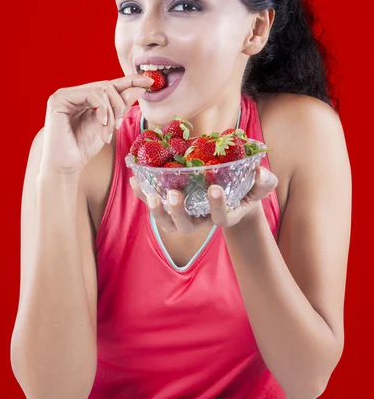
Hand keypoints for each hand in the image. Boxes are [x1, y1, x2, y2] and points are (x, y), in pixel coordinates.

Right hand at [39, 74, 153, 174]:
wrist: (66, 166)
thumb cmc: (83, 148)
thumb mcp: (109, 125)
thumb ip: (121, 106)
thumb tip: (140, 87)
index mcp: (83, 98)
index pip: (110, 85)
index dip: (130, 81)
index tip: (150, 82)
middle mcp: (73, 93)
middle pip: (108, 86)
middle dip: (120, 104)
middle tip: (119, 123)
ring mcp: (65, 94)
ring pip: (102, 89)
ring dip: (111, 111)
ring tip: (107, 131)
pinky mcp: (59, 99)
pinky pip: (91, 94)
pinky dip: (102, 109)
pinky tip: (102, 124)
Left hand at [129, 165, 277, 232]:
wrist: (229, 191)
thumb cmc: (245, 188)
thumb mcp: (258, 184)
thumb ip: (264, 181)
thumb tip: (262, 172)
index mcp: (223, 215)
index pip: (220, 218)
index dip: (217, 206)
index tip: (215, 188)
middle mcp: (200, 220)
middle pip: (185, 226)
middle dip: (177, 212)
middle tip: (173, 194)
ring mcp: (183, 215)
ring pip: (166, 222)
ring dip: (156, 209)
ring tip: (150, 192)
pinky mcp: (169, 205)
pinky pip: (153, 203)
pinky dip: (143, 194)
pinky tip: (135, 179)